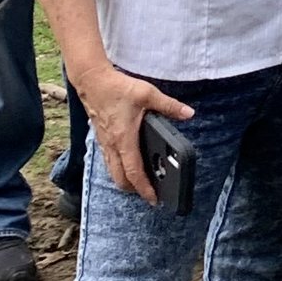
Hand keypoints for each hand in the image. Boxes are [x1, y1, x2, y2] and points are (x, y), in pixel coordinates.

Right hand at [73, 57, 196, 203]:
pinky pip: (109, 161)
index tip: (153, 199)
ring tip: (140, 182)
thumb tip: (189, 113)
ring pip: (113, 172)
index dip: (144, 189)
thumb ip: (169, 106)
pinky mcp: (101, 138)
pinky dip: (118, 169)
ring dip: (125, 180)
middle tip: (149, 193)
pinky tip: (128, 163)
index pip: (134, 172)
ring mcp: (104, 143)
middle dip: (134, 190)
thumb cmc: (117, 88)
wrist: (92, 81)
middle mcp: (112, 146)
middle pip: (120, 179)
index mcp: (124, 139)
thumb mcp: (148, 94)